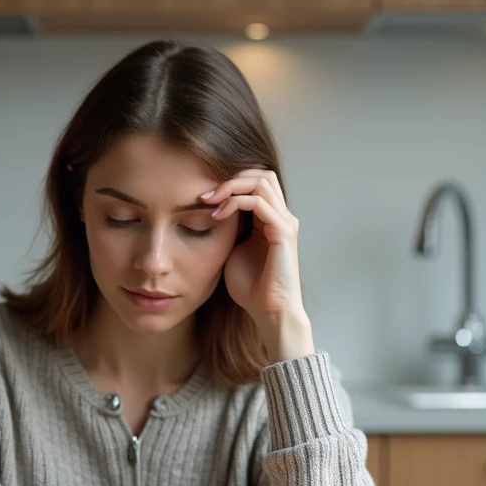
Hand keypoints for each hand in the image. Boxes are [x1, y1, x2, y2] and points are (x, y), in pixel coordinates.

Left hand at [202, 169, 314, 361]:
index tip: (200, 195)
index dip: (229, 181)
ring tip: (210, 200)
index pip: (255, 182)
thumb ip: (227, 229)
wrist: (269, 312)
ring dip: (231, 186)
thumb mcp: (230, 251)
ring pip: (261, 181)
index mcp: (270, 219)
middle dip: (231, 177)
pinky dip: (236, 202)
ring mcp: (285, 222)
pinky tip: (218, 215)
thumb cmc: (251, 287)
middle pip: (261, 173)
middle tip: (204, 193)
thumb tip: (207, 213)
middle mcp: (281, 216)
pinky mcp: (284, 232)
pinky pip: (260, 203)